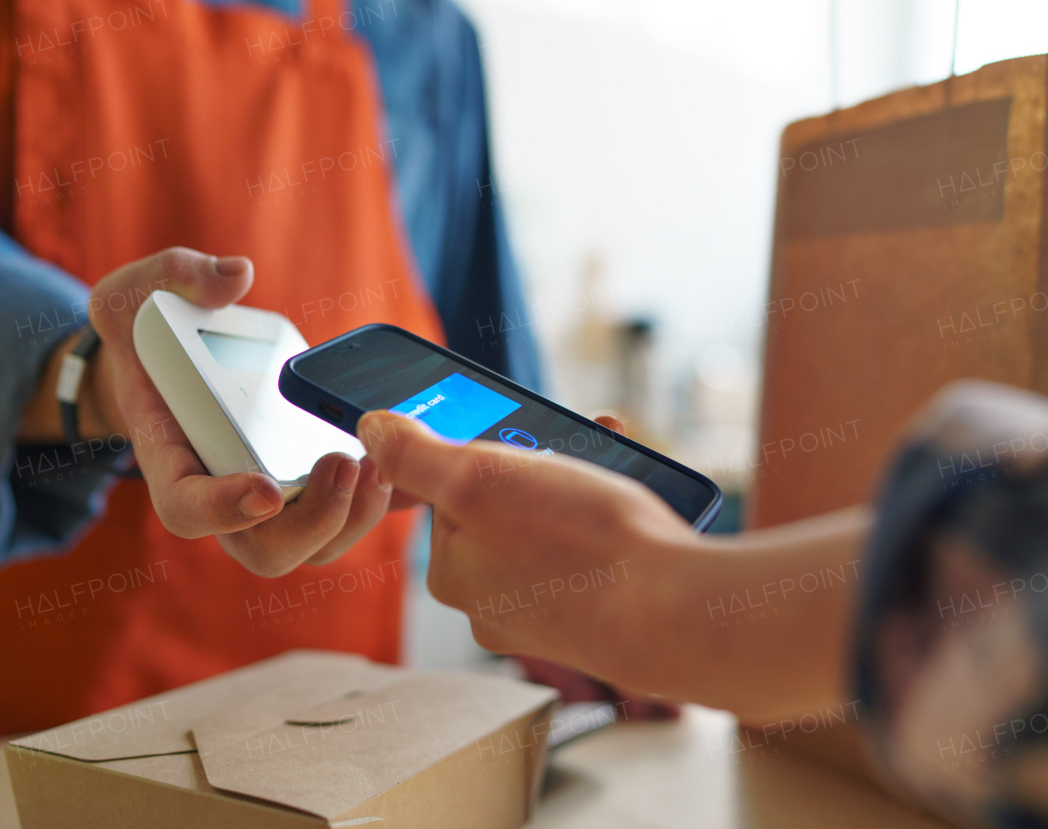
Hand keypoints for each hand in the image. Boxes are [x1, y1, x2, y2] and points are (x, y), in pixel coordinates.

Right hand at [24, 247, 394, 575]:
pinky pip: (340, 516)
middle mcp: (219, 490)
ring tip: (379, 464)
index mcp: (170, 456)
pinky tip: (398, 461)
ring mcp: (264, 496)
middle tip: (345, 464)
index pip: (186, 509)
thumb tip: (236, 274)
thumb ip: (179, 277)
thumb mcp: (139, 290)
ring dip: (351, 517)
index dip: (223, 511)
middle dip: (311, 521)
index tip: (267, 491)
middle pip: (264, 549)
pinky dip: (371, 500)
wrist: (163, 356)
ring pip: (311, 545)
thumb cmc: (149, 329)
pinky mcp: (301, 483)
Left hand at [356, 408, 703, 699]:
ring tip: (613, 460)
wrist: (677, 614)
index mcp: (454, 572)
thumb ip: (417, 454)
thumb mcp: (481, 477)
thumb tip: (370, 429)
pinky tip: (639, 504)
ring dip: (582, 480)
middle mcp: (493, 602)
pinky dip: (611, 519)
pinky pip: (592, 553)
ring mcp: (548, 615)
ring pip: (554, 525)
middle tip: (578, 440)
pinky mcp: (597, 619)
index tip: (522, 436)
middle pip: (507, 506)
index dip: (487, 451)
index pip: (451, 491)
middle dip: (544, 461)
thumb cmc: (579, 545)